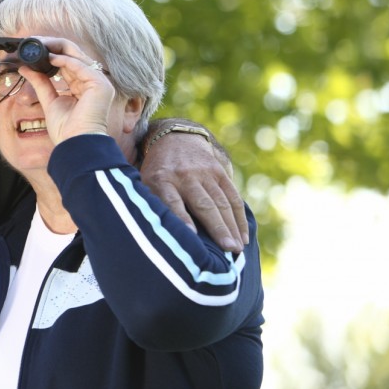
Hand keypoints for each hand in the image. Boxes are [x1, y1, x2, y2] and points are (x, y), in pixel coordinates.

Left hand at [19, 37, 115, 143]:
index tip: (33, 48)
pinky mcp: (100, 85)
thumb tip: (25, 68)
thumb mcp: (49, 101)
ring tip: (38, 44)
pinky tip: (49, 57)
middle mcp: (94, 81)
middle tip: (34, 40)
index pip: (68, 62)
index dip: (52, 53)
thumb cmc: (67, 130)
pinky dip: (64, 60)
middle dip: (53, 45)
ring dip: (56, 48)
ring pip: (77, 55)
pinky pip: (80, 65)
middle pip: (74, 54)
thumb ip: (40, 83)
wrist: (76, 145)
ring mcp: (100, 82)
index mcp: (84, 86)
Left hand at [141, 132, 247, 252]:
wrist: (175, 138)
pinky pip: (233, 196)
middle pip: (203, 204)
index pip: (172, 201)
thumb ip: (152, 204)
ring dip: (231, 227)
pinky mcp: (219, 171)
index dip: (182, 219)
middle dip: (218, 228)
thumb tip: (156, 237)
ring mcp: (204, 172)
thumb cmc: (156, 171)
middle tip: (228, 250)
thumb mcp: (145, 182)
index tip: (192, 237)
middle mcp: (184, 175)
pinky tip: (244, 236)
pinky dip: (239, 218)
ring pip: (221, 202)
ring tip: (237, 249)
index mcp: (161, 179)